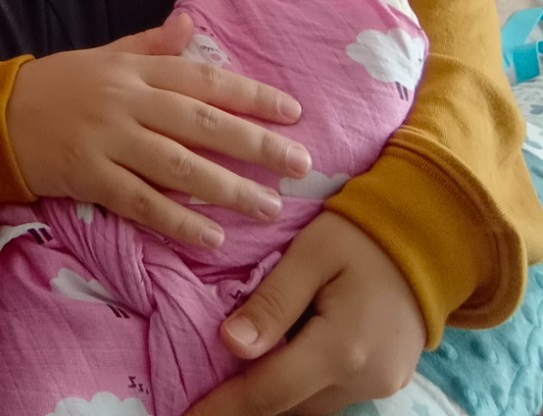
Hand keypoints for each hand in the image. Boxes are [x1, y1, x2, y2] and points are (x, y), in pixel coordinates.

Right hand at [5, 18, 308, 248]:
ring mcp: (108, 140)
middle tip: (301, 163)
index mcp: (134, 70)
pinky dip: (178, 221)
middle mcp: (127, 101)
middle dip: (255, 143)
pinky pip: (141, 202)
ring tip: (270, 206)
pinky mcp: (89, 177)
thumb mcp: (105, 55)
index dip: (250, 94)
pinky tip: (212, 237)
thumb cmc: (59, 83)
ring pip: (178, 166)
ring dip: (228, 188)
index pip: (203, 79)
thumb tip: (192, 25)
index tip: (292, 111)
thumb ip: (151, 45)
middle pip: (200, 122)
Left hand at [186, 211, 426, 414]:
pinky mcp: (386, 381)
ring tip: (233, 379)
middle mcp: (365, 380)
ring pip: (309, 406)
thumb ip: (273, 301)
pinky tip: (277, 363)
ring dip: (273, 394)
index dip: (223, 407)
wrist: (430, 237)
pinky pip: (330, 396)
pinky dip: (300, 385)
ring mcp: (380, 385)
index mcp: (343, 348)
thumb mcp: (312, 253)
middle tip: (203, 393)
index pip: (269, 392)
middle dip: (244, 403)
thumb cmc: (362, 233)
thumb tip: (230, 344)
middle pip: (288, 406)